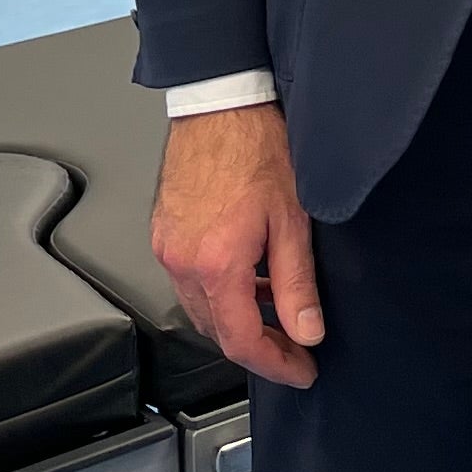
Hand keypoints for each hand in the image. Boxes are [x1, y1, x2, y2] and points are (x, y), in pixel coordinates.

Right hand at [150, 104, 326, 388]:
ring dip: (237, 319)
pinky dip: (218, 291)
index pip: (241, 341)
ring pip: (200, 308)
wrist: (222, 102)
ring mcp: (168, 246)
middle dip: (258, 346)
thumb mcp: (293, 219)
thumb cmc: (257, 145)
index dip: (276, 364)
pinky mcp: (164, 231)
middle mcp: (182, 261)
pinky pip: (188, 280)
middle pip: (216, 331)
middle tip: (295, 347)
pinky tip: (248, 278)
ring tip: (276, 312)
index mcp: (215, 263)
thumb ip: (297, 283)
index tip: (301, 370)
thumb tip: (307, 330)